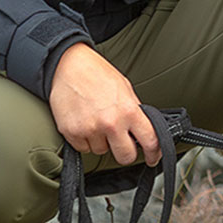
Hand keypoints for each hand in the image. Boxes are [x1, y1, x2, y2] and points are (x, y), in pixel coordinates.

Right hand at [48, 43, 160, 165]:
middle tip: (122, 142)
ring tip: (96, 120)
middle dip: (126, 152)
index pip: (150, 140)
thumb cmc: (96, 73)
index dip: (154, 153)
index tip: (153, 157)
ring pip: (102, 151)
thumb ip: (134, 110)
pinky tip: (84, 122)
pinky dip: (85, 140)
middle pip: (126, 157)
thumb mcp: (125, 88)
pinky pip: (83, 148)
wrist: (69, 65)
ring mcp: (90, 129)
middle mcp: (110, 123)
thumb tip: (143, 129)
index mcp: (128, 111)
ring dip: (102, 142)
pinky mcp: (71, 133)